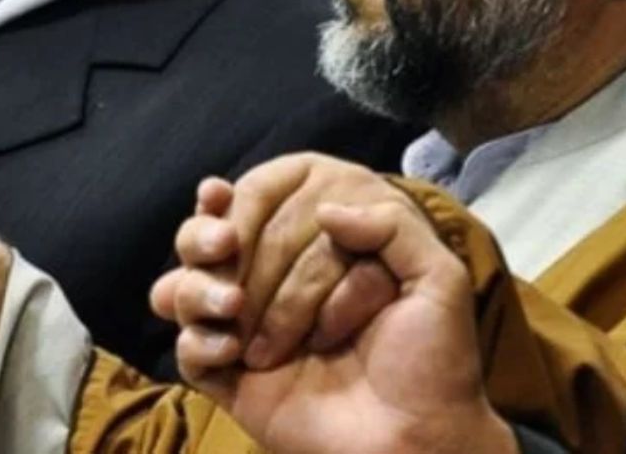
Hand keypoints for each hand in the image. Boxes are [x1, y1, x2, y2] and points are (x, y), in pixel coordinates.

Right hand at [155, 156, 513, 453]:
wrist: (421, 442)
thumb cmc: (434, 363)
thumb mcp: (438, 280)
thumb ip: (393, 227)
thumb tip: (324, 208)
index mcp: (318, 257)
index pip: (261, 212)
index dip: (240, 203)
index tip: (225, 196)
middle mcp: (276, 289)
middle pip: (209, 246)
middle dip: (203, 237)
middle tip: (224, 243)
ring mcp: (250, 336)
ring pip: (186, 293)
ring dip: (197, 288)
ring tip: (232, 304)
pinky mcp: (234, 383)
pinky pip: (189, 355)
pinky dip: (197, 344)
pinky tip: (229, 349)